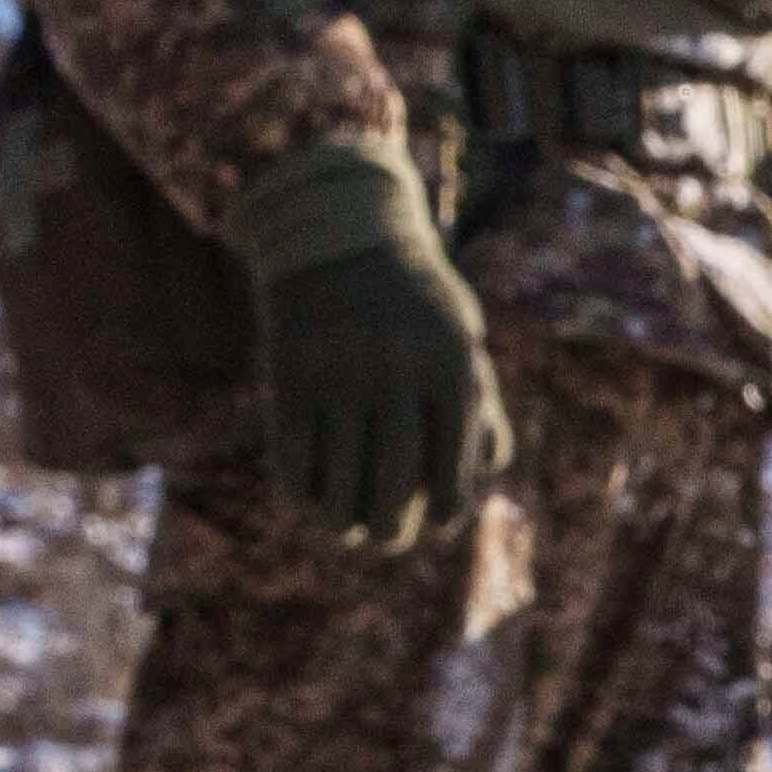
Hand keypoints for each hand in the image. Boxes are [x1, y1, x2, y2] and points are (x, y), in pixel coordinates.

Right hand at [220, 133, 500, 543]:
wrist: (338, 230)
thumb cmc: (414, 300)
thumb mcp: (459, 339)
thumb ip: (476, 405)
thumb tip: (483, 482)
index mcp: (449, 365)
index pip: (453, 463)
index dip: (446, 509)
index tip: (437, 524)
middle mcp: (395, 371)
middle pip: (394, 478)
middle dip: (391, 527)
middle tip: (386, 541)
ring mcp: (337, 372)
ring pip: (338, 475)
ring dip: (341, 518)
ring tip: (346, 530)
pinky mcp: (288, 372)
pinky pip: (292, 452)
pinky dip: (298, 489)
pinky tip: (305, 502)